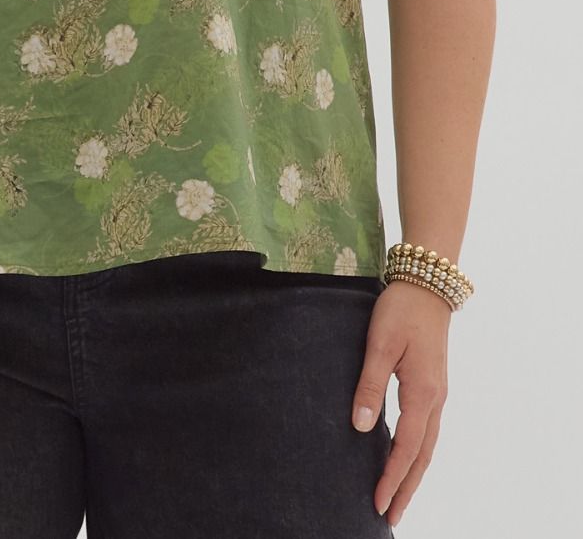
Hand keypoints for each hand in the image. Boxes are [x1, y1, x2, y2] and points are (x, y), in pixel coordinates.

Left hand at [352, 279, 450, 525]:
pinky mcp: (432, 385)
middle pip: (422, 456)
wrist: (428, 283)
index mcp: (423, 393)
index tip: (378, 503)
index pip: (407, 448)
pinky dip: (416, 452)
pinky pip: (426, 430)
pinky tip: (403, 457)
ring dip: (412, 473)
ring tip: (397, 498)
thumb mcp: (380, 343)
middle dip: (406, 488)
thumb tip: (361, 425)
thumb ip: (371, 384)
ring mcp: (437, 393)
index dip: (392, 477)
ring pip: (427, 445)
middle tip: (390, 517)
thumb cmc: (401, 309)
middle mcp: (435, 399)